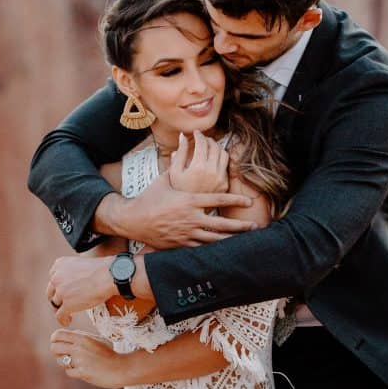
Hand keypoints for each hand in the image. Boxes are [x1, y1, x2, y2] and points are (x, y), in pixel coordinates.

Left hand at [47, 255, 113, 324]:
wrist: (109, 275)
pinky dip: (63, 320)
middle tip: (64, 304)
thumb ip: (71, 272)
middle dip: (57, 298)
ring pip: (55, 303)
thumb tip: (72, 285)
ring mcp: (60, 291)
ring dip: (61, 309)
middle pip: (51, 291)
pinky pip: (59, 315)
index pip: (53, 279)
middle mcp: (56, 277)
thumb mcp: (81, 264)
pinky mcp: (67, 304)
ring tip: (68, 315)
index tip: (65, 292)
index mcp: (59, 265)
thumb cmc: (101, 269)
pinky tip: (68, 321)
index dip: (58, 287)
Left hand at [50, 328, 125, 388]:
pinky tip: (82, 370)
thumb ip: (82, 337)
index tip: (58, 342)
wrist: (121, 368)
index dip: (55, 339)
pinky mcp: (82, 372)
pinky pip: (68, 371)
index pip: (58, 334)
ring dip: (65, 362)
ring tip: (76, 362)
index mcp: (83, 337)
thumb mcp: (97, 340)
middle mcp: (79, 348)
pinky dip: (73, 371)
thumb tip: (68, 336)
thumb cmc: (110, 354)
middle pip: (54, 347)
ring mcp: (80, 361)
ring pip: (60, 360)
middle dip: (56, 352)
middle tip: (63, 354)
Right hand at [114, 172, 256, 247]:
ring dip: (231, 239)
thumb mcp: (165, 179)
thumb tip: (183, 139)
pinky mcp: (181, 243)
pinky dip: (214, 248)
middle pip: (221, 223)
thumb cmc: (150, 197)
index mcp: (190, 200)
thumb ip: (178, 161)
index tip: (249, 202)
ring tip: (244, 240)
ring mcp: (186, 232)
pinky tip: (224, 249)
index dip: (236, 201)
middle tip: (254, 225)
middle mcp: (191, 217)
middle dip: (240, 225)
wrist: (133, 219)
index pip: (219, 201)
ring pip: (214, 239)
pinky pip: (202, 247)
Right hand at [169, 130, 229, 193]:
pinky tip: (212, 160)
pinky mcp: (224, 186)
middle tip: (202, 139)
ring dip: (217, 148)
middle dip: (208, 139)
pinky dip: (220, 160)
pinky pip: (226, 167)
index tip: (195, 133)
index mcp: (198, 167)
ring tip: (208, 148)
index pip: (202, 143)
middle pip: (215, 146)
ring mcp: (220, 180)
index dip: (198, 135)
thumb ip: (180, 153)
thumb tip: (183, 136)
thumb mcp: (173, 172)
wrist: (184, 214)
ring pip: (224, 155)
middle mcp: (212, 173)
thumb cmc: (175, 192)